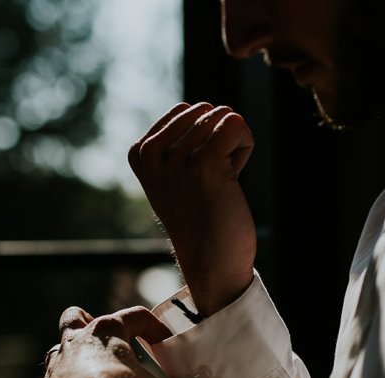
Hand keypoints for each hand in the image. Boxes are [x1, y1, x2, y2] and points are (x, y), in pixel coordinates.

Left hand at [28, 305, 216, 377]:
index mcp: (106, 333)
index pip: (133, 317)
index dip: (151, 326)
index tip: (163, 340)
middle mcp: (76, 342)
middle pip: (76, 317)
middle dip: (88, 323)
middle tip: (105, 338)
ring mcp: (55, 365)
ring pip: (58, 348)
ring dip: (72, 357)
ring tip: (88, 374)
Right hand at [129, 102, 256, 315]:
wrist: (211, 262)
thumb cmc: (201, 220)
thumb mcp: (173, 178)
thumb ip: (175, 144)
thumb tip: (197, 107)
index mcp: (140, 153)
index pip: (185, 110)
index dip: (203, 140)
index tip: (196, 177)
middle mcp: (152, 153)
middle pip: (206, 111)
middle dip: (220, 142)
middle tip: (212, 182)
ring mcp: (176, 158)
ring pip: (223, 117)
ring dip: (233, 149)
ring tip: (220, 184)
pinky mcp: (204, 163)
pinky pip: (235, 124)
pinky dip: (245, 146)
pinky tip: (234, 177)